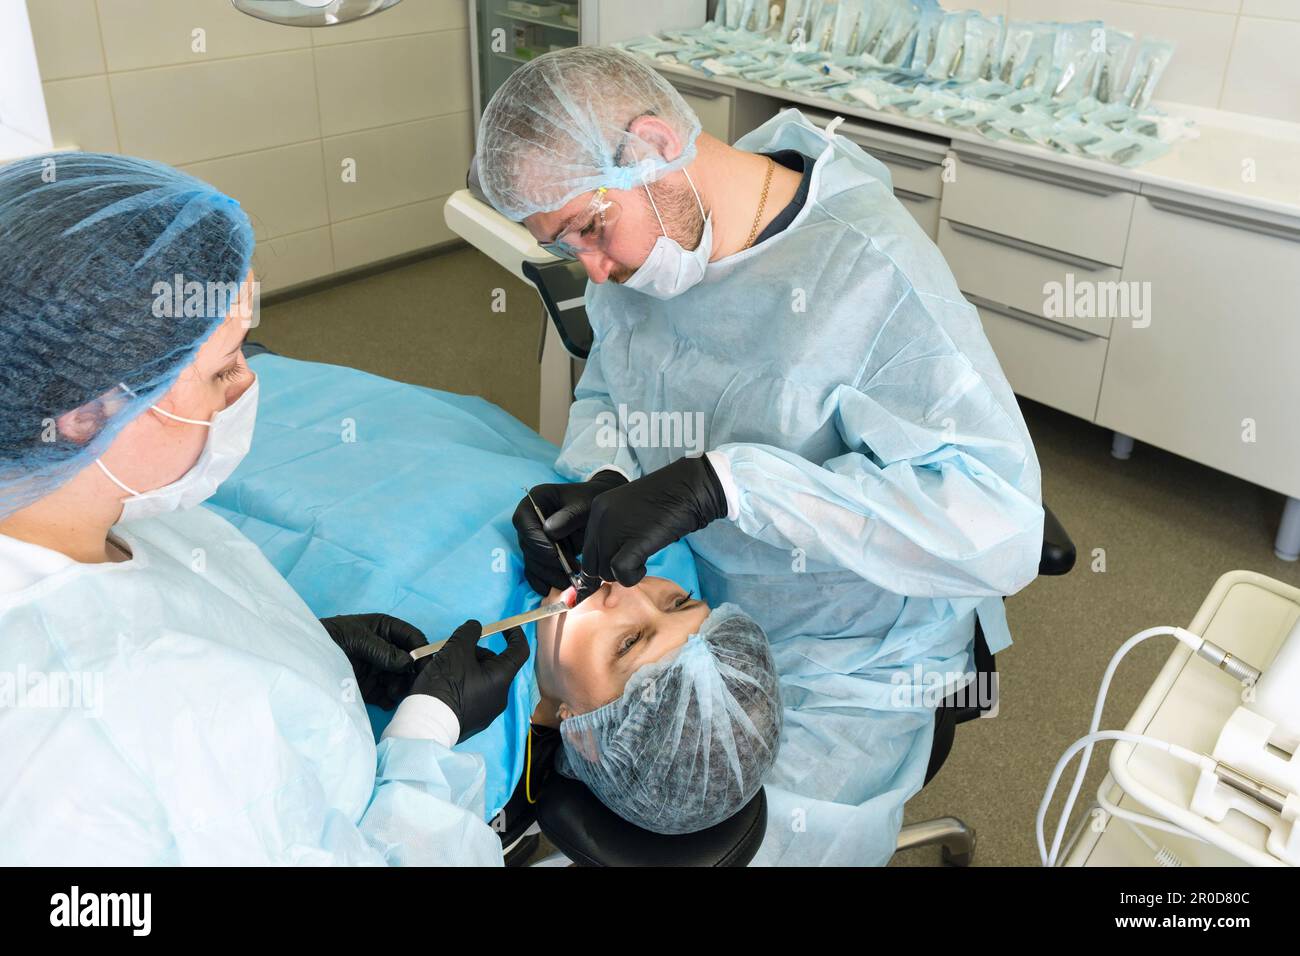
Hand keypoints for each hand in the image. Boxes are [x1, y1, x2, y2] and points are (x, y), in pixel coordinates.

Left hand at [321, 613, 424, 709]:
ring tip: (392, 694)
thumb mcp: (358, 639)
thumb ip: (384, 651)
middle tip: (407, 685)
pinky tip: (387, 702)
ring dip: (400, 687)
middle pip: (409, 662)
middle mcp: (385, 649)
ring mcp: (377, 668)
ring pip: (400, 679)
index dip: (421, 651)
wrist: (303, 658)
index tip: (425, 667)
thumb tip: (408, 663)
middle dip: (411, 674)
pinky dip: (389, 700)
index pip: (412, 638)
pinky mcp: (368, 686)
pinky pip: (386, 694)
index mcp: (385, 629)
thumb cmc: (331, 638)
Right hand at [411, 620, 529, 741]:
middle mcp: (500, 697)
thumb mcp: (455, 650)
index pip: (519, 651)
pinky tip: (445, 685)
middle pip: (496, 665)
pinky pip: (475, 695)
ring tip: (444, 669)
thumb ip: (468, 633)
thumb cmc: (445, 684)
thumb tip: (475, 628)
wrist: (425, 725)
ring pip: (484, 679)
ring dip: (469, 668)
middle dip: (478, 653)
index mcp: (501, 679)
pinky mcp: (474, 721)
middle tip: (455, 651)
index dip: (514, 635)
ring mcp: (488, 712)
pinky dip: (464, 684)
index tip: (504, 628)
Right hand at [512, 471, 627, 594]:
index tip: (554, 553)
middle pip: (527, 545)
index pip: (523, 521)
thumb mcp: (584, 504)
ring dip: (549, 575)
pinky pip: (535, 571)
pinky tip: (560, 587)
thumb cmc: (591, 502)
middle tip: (569, 571)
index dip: (535, 540)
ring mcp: (533, 538)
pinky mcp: (539, 554)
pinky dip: (545, 582)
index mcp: (535, 500)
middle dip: (547, 562)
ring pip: (532, 561)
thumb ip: (569, 516)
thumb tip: (549, 531)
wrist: (597, 510)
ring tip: (571, 580)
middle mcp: (529, 520)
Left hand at [579, 455, 727, 586]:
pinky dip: (632, 576)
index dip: (602, 562)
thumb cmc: (666, 501)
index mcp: (597, 508)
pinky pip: (620, 572)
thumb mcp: (630, 512)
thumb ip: (613, 532)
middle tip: (633, 562)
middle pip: (591, 564)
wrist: (689, 488)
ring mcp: (614, 528)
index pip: (587, 549)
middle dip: (611, 571)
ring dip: (623, 574)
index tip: (619, 563)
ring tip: (642, 559)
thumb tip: (607, 566)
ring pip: (604, 571)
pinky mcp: (633, 540)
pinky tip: (644, 565)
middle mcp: (600, 518)